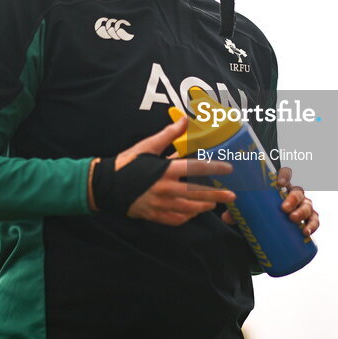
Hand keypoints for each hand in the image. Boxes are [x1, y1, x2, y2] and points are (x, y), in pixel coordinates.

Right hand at [89, 116, 235, 224]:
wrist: (105, 186)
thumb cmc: (127, 164)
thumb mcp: (147, 146)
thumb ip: (168, 135)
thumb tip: (184, 119)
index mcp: (165, 170)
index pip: (196, 168)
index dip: (215, 168)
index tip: (229, 169)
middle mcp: (166, 189)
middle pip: (198, 194)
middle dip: (217, 196)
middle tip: (232, 196)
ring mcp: (161, 205)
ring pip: (190, 209)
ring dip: (204, 207)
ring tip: (214, 204)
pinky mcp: (154, 215)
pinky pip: (177, 219)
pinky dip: (187, 216)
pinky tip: (193, 212)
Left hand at [221, 165, 319, 236]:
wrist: (269, 227)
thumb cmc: (260, 212)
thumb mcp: (249, 210)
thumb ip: (238, 212)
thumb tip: (227, 216)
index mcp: (280, 186)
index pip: (286, 174)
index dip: (285, 176)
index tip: (279, 184)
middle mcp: (293, 194)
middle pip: (298, 191)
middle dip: (293, 199)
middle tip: (284, 209)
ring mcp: (302, 206)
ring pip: (308, 205)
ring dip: (302, 212)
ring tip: (293, 220)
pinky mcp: (307, 219)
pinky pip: (314, 220)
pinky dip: (312, 226)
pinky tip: (305, 232)